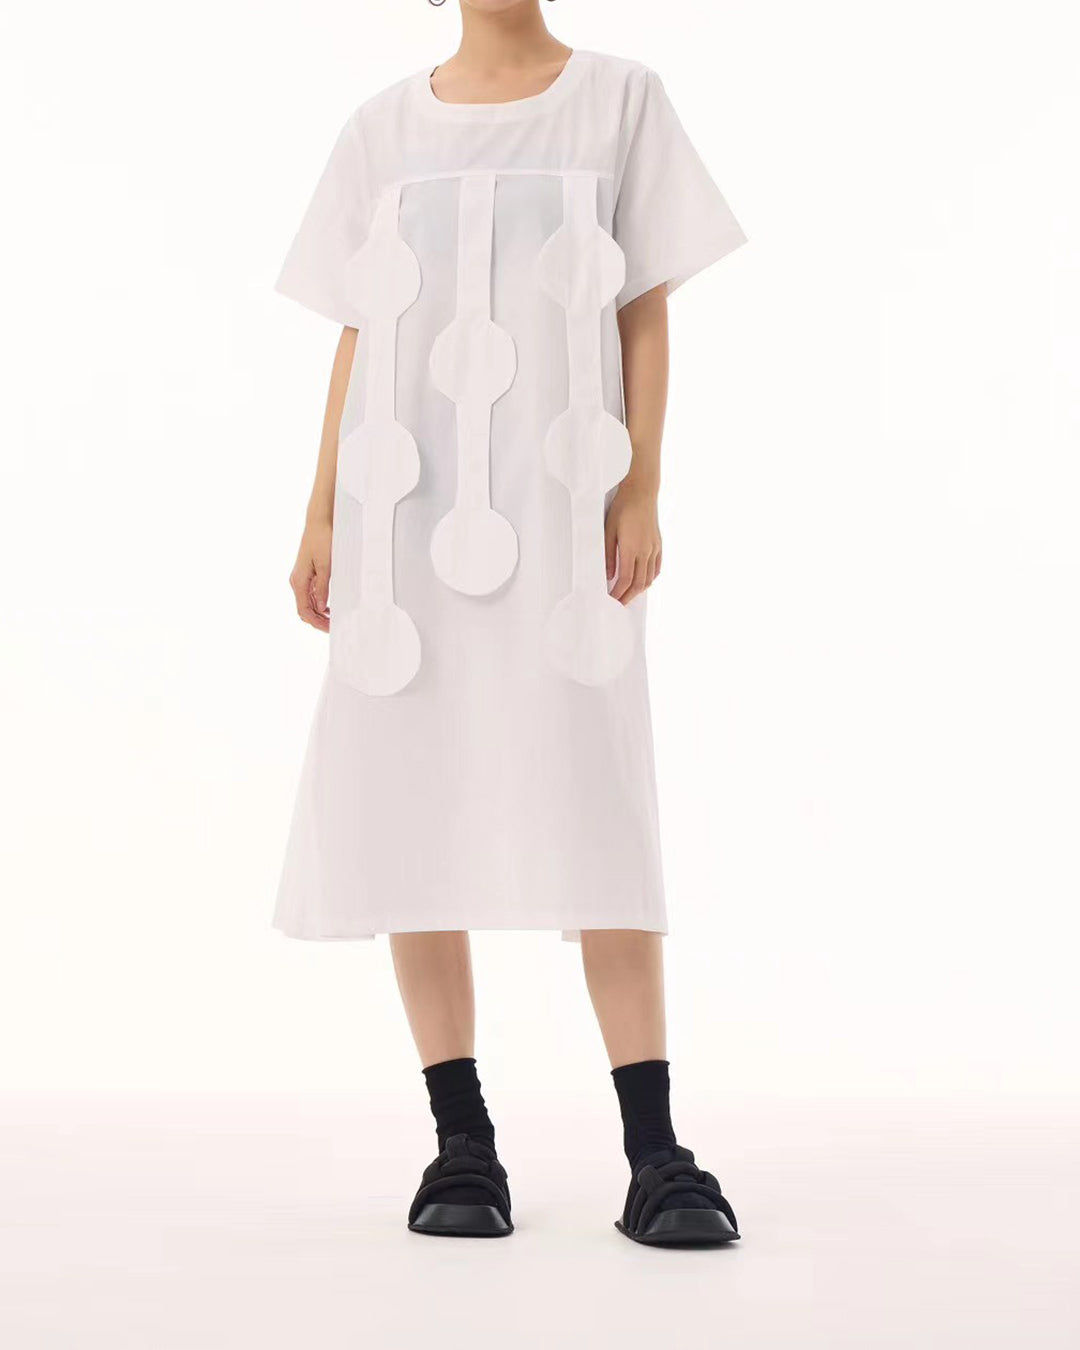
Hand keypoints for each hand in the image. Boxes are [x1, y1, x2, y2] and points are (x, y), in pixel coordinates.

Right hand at [290, 518, 332, 631]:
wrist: (319, 521)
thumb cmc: (322, 539)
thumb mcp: (325, 565)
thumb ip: (322, 588)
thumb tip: (321, 607)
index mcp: (298, 581)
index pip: (304, 610)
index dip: (316, 622)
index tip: (328, 628)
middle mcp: (297, 581)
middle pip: (304, 609)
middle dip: (317, 621)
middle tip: (333, 627)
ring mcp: (301, 578)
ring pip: (307, 603)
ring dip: (319, 613)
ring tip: (333, 619)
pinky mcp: (307, 573)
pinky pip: (310, 594)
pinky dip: (319, 603)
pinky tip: (329, 607)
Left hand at [605, 481, 661, 604]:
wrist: (642, 491)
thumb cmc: (623, 507)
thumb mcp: (609, 530)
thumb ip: (608, 555)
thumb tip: (608, 575)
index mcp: (631, 549)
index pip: (625, 580)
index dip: (618, 593)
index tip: (611, 599)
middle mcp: (645, 552)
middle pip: (638, 583)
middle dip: (628, 596)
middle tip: (619, 603)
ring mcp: (654, 548)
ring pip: (649, 578)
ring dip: (639, 590)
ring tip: (629, 595)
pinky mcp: (658, 544)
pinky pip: (656, 567)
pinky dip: (650, 578)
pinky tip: (645, 581)